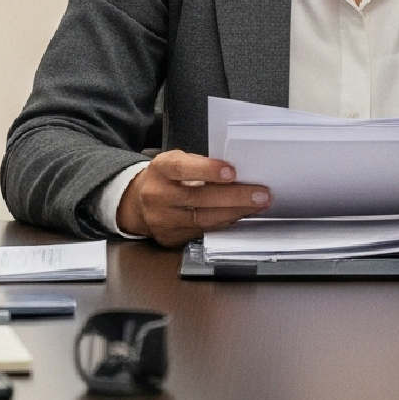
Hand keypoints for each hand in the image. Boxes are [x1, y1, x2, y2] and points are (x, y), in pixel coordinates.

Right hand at [116, 150, 271, 246]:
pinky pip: (203, 232)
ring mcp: (163, 220)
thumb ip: (200, 165)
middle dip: (234, 196)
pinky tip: (241, 216)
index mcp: (160, 170)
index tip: (232, 172)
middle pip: (198, 198)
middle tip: (261, 194)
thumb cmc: (167, 177)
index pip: (182, 169)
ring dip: (235, 212)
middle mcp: (158, 196)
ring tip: (257, 205)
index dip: (207, 170)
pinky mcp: (170, 238)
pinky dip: (225, 223)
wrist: (138, 203)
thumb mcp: (177, 161)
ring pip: (203, 219)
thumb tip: (239, 171)